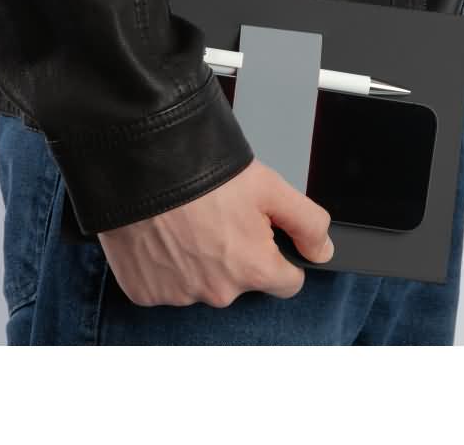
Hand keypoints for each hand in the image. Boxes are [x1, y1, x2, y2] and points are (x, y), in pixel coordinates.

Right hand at [98, 159, 332, 307]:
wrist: (140, 168)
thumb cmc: (203, 175)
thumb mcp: (270, 188)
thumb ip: (308, 222)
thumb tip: (323, 250)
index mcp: (254, 270)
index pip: (287, 282)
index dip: (280, 257)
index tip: (262, 237)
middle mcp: (219, 292)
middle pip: (242, 282)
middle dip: (236, 256)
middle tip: (218, 219)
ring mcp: (180, 295)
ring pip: (203, 283)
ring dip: (199, 261)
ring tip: (187, 223)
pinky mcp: (146, 293)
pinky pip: (167, 285)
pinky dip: (167, 266)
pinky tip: (164, 237)